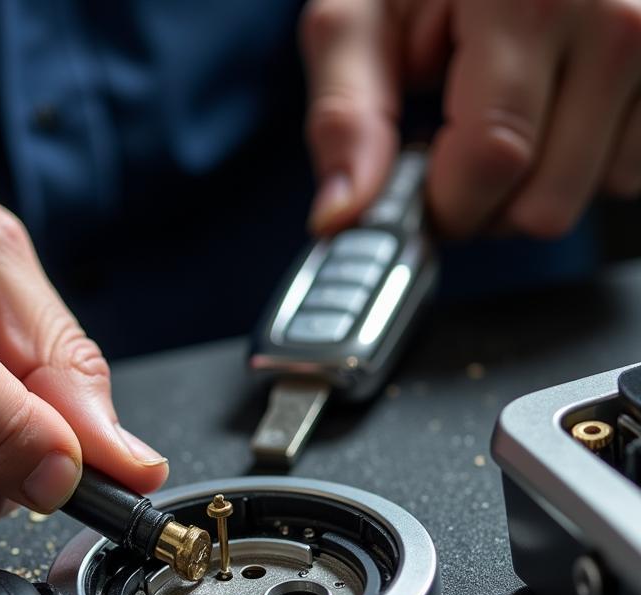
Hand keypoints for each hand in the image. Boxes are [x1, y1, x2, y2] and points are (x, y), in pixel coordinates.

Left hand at [301, 0, 640, 236]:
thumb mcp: (361, 14)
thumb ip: (346, 116)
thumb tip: (342, 215)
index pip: (491, 161)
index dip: (442, 205)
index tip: (416, 192)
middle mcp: (614, 16)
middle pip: (544, 203)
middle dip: (485, 203)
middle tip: (457, 147)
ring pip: (591, 196)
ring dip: (539, 183)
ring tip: (511, 112)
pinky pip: (633, 172)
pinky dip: (588, 160)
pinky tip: (558, 108)